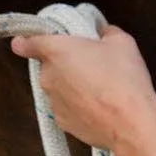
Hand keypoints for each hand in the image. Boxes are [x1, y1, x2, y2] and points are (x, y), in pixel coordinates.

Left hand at [11, 25, 155, 155]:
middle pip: (50, 65)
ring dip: (72, 85)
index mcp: (56, 50)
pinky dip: (78, 105)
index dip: (26, 42)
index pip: (28, 43)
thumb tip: (103, 33)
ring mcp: (53, 101)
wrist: (130, 123)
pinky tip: (99, 106)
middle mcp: (48, 76)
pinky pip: (66, 107)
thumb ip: (106, 32)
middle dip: (66, 63)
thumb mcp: (122, 42)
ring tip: (100, 88)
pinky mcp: (61, 123)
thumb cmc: (123, 78)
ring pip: (58, 87)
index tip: (25, 42)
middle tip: (92, 63)